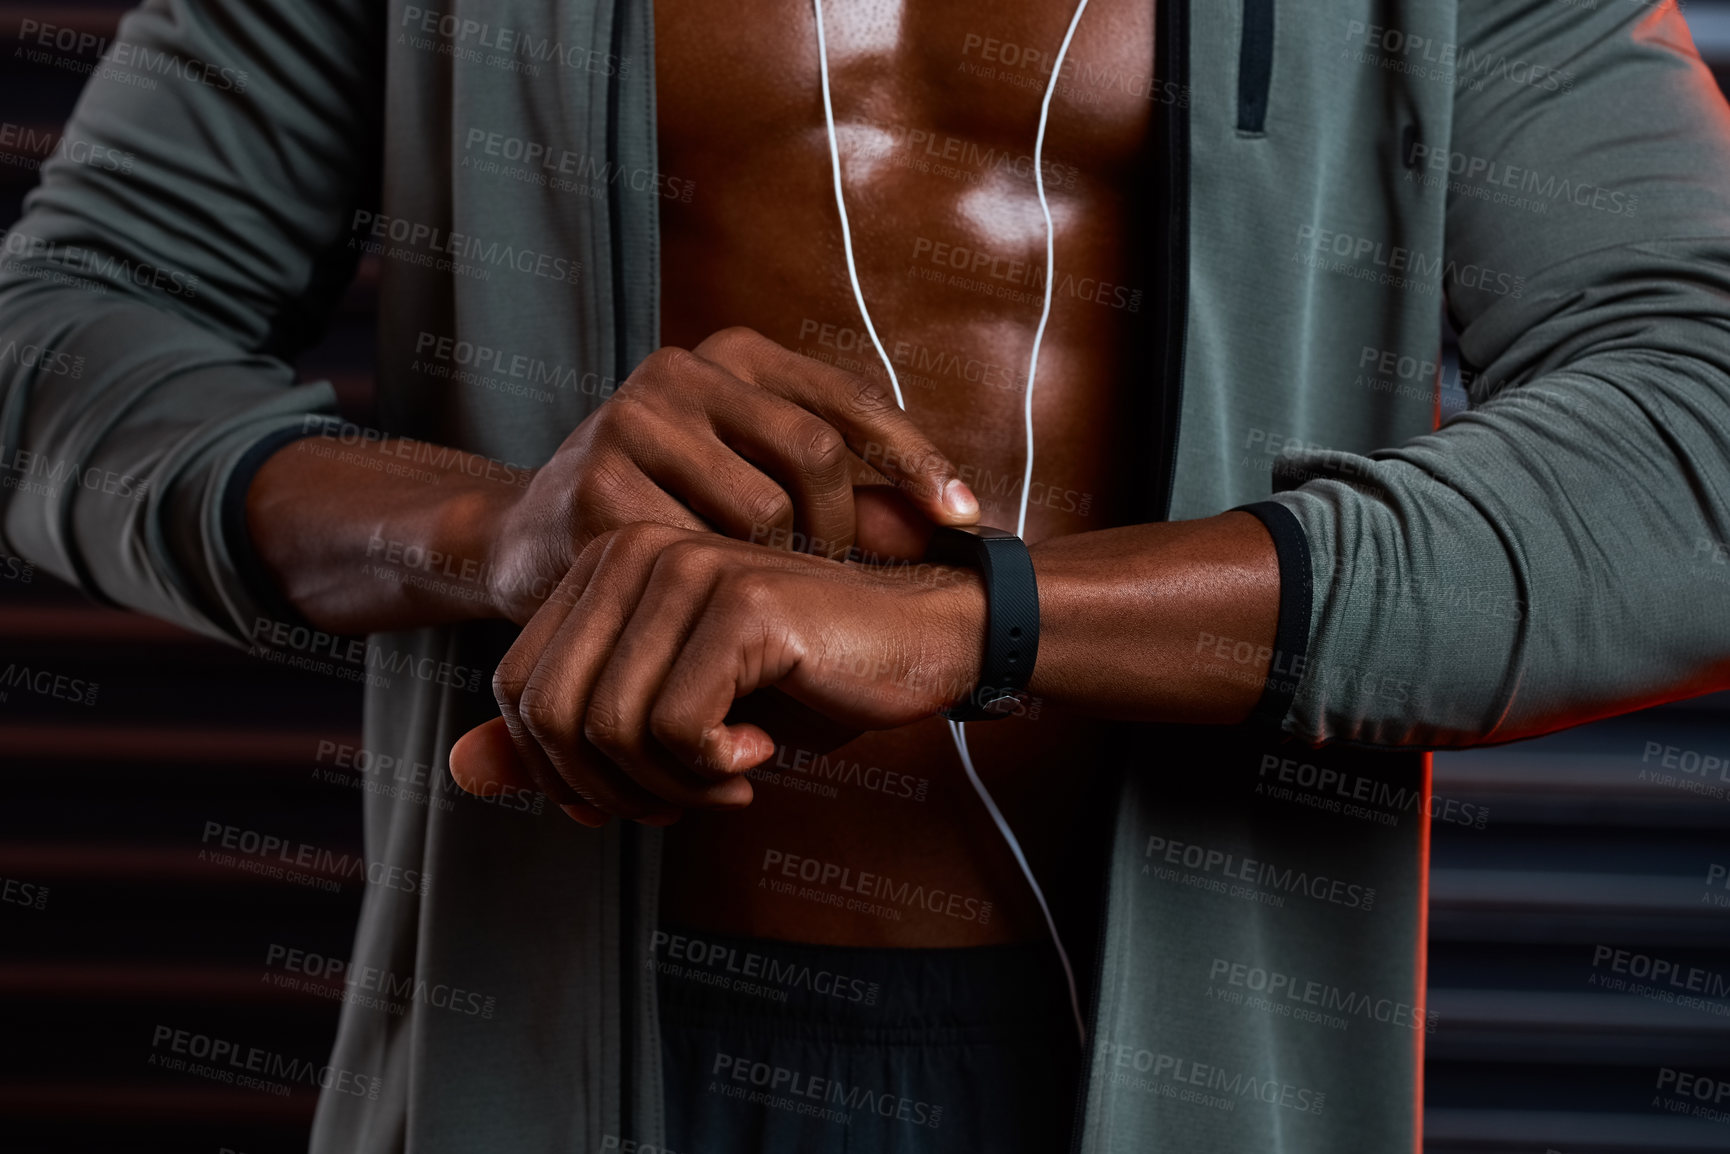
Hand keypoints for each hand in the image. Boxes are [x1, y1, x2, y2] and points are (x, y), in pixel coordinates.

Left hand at [449, 523, 985, 824]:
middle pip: (550, 713)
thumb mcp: (672, 718)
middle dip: (609, 786)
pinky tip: (759, 749)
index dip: (559, 769)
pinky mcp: (740, 604)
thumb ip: (569, 740)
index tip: (634, 792)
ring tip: (724, 775)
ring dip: (667, 786)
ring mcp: (686, 568)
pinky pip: (677, 729)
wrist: (919, 643)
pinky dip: (713, 769)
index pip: (515, 688)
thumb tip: (459, 773)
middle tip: (680, 799)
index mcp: (603, 564)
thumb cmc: (798, 679)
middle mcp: (633, 550)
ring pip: (610, 727)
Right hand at [485, 327, 977, 622]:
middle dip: (841, 529)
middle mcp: (678, 372)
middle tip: (833, 580)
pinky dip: (729, 597)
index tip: (965, 517)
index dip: (914, 460)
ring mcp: (630, 424)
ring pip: (762, 512)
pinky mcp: (596, 491)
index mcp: (730, 357)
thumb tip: (956, 522)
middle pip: (812, 454)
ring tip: (773, 599)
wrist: (528, 542)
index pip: (846, 403)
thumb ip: (850, 499)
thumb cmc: (672, 514)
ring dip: (785, 571)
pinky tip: (723, 620)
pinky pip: (701, 558)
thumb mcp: (760, 487)